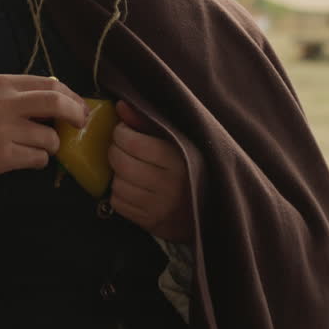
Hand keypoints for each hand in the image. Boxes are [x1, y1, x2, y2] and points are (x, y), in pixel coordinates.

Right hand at [0, 74, 88, 186]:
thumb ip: (11, 92)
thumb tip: (50, 96)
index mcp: (0, 83)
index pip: (49, 83)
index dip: (70, 95)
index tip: (78, 106)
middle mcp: (5, 103)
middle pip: (57, 102)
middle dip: (77, 114)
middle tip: (81, 124)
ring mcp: (4, 130)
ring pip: (50, 137)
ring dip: (52, 145)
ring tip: (39, 148)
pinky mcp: (2, 157)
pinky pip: (37, 159)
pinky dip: (39, 161)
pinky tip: (28, 160)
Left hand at [109, 100, 192, 242]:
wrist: (214, 209)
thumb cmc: (193, 167)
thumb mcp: (179, 140)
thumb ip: (148, 122)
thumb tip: (120, 106)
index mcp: (178, 159)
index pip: (132, 142)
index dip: (121, 133)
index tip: (125, 131)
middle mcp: (168, 185)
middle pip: (121, 162)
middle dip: (115, 150)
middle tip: (121, 147)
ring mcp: (158, 206)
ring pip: (117, 184)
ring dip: (117, 173)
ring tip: (128, 167)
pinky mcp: (150, 222)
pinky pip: (118, 204)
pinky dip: (118, 193)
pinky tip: (131, 186)